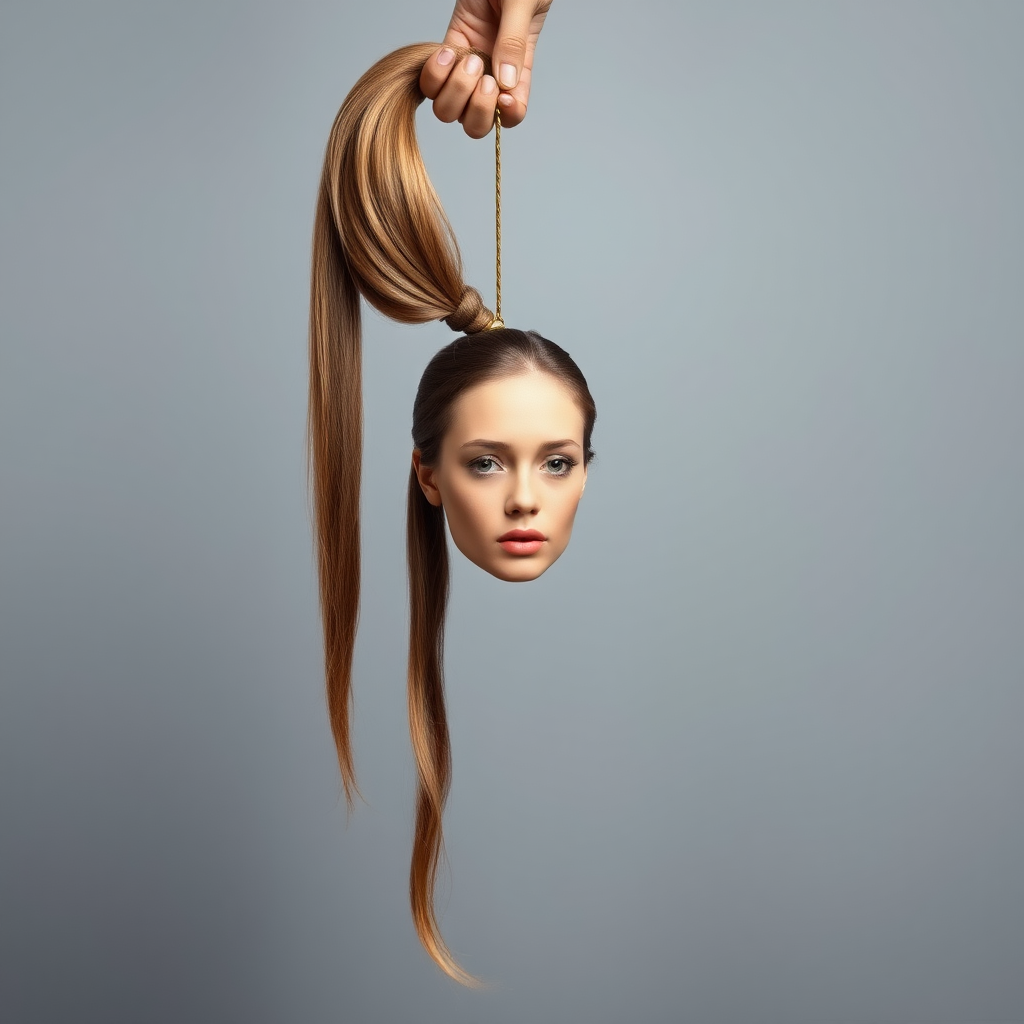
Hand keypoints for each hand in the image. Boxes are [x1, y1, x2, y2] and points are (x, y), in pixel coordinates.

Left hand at [419, 0, 551, 138]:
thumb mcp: (523, 3)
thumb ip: (515, 42)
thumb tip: (505, 84)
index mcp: (519, 69)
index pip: (512, 114)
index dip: (505, 116)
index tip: (502, 95)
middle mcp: (492, 73)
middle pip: (476, 123)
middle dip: (476, 110)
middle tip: (483, 74)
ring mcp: (468, 62)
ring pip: (450, 109)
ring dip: (455, 91)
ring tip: (466, 57)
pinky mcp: (448, 47)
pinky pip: (432, 81)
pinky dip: (434, 74)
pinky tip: (447, 51)